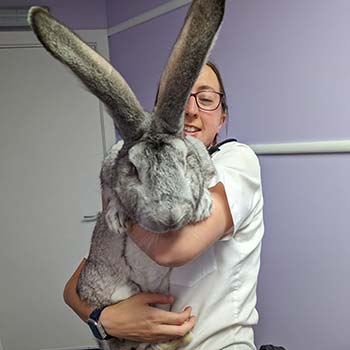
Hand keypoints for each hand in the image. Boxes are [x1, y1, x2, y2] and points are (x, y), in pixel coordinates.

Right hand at [63, 259, 195, 342]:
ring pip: (173, 337)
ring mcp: (152, 336)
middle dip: (190, 325)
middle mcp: (155, 329)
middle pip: (180, 331)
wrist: (112, 322)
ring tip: (186, 322)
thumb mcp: (142, 297)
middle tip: (192, 318)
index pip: (178, 319)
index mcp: (155, 316)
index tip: (189, 309)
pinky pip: (165, 340)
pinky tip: (173, 329)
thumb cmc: (125, 309)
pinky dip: (173, 335)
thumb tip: (171, 299)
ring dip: (182, 330)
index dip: (187, 314)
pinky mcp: (148, 340)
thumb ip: (158, 297)